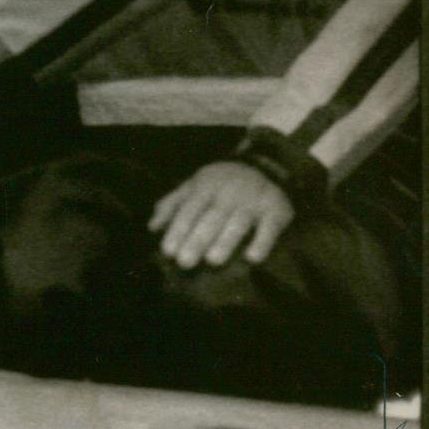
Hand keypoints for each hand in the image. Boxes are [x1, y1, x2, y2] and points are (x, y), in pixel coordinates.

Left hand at [149, 161, 294, 269]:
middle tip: (185, 262)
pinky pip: (270, 227)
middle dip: (197, 239)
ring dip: (225, 241)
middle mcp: (228, 192)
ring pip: (238, 222)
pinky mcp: (275, 209)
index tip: (167, 251)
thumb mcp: (194, 186)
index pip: (189, 210)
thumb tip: (152, 227)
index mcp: (205, 187)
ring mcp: (252, 200)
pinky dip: (262, 241)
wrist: (265, 166)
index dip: (178, 229)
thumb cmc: (221, 184)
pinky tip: (252, 258)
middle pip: (211, 217)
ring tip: (213, 261)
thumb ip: (172, 204)